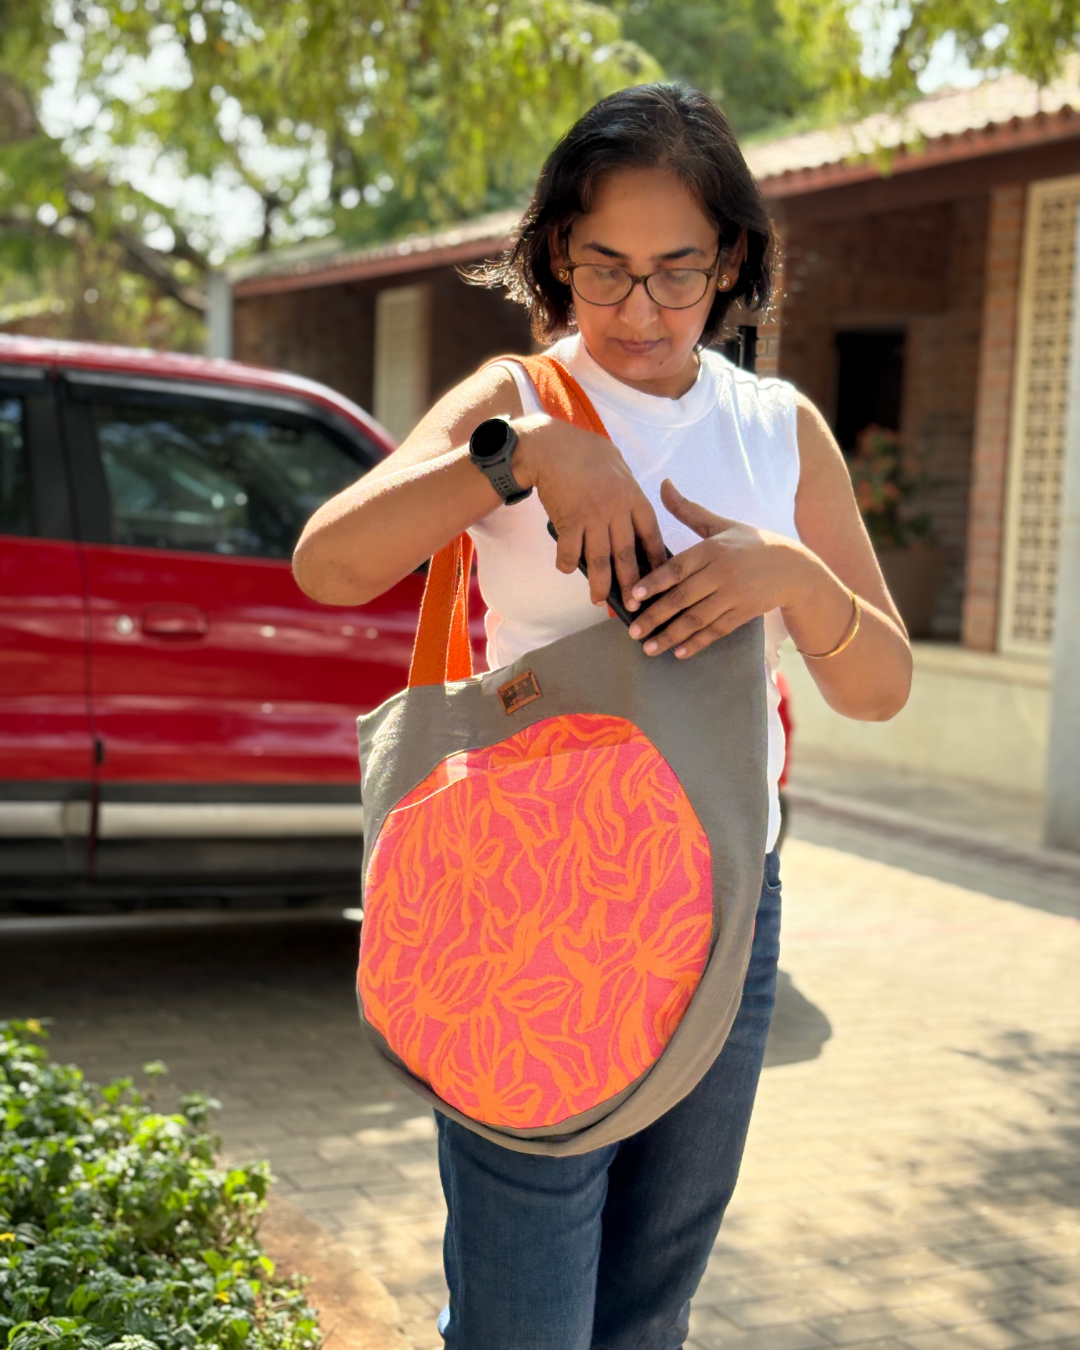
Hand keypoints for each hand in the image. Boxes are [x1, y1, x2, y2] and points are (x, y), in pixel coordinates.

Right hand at [513, 415, 667, 604]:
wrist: (551, 446)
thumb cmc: (585, 452)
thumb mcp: (618, 466)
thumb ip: (627, 492)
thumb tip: (633, 514)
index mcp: (633, 496)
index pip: (651, 534)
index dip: (655, 559)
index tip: (661, 577)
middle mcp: (616, 510)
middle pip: (626, 555)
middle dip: (631, 584)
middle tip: (634, 605)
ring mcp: (592, 517)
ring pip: (599, 560)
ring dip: (599, 584)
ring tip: (598, 601)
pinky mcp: (568, 521)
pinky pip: (569, 552)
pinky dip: (567, 563)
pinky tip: (566, 569)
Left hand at [626, 480, 808, 657]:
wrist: (794, 567)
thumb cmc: (750, 543)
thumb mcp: (720, 524)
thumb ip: (688, 510)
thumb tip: (663, 484)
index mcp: (712, 549)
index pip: (677, 567)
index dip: (654, 582)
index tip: (633, 596)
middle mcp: (721, 573)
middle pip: (682, 597)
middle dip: (655, 616)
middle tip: (632, 631)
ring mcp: (733, 595)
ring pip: (697, 619)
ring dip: (671, 636)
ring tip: (649, 648)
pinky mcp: (743, 613)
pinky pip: (716, 631)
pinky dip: (697, 643)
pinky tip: (678, 653)